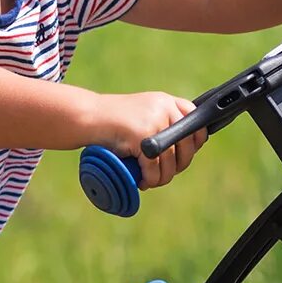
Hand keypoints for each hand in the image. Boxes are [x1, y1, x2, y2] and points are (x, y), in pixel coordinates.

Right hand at [93, 91, 207, 188]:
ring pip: (171, 161)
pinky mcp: (141, 135)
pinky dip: (150, 179)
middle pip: (188, 144)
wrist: (86, 117)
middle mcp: (164, 108)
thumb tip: (188, 147)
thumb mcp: (143, 113)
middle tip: (163, 174)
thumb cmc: (112, 121)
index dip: (195, 141)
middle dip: (178, 166)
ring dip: (163, 177)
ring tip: (152, 181)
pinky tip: (143, 181)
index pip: (195, 119)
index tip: (183, 156)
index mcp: (166, 101)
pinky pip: (154, 167)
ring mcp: (154, 120)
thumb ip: (163, 122)